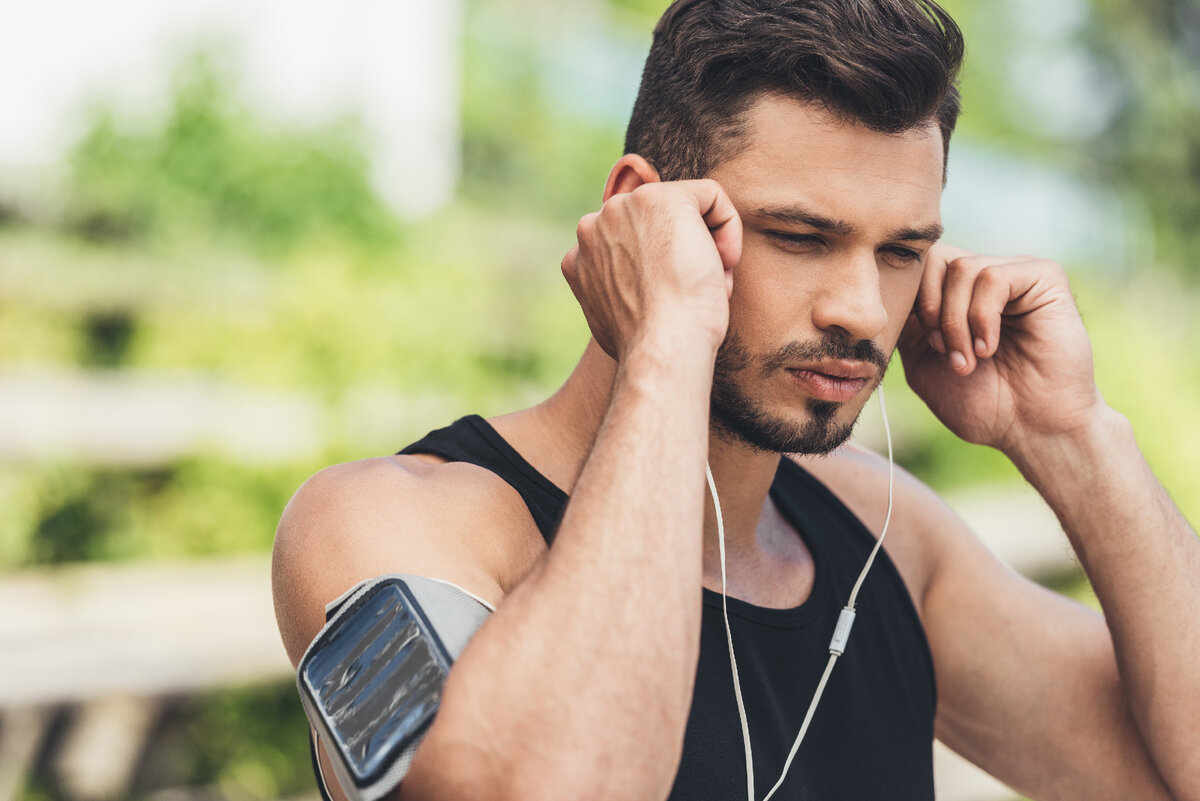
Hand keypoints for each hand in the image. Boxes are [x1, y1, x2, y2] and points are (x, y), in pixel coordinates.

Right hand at [560, 179, 741, 360]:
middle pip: (657, 224)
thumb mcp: (615, 319)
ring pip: (685, 210)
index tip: (671, 301)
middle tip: (694, 292)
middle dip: (682, 254)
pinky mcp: (662, 198)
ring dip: (705, 245)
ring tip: (707, 282)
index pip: (633, 244)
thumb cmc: (650, 346)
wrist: (662, 347)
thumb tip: (630, 291)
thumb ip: (615, 289)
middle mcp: (595, 226)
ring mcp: (624, 207)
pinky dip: (728, 228)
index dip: (661, 271)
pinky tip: (722, 263)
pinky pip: (710, 196)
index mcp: (580, 257)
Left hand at [897, 244, 1105, 455]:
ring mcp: (1015, 274)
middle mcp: (983, 278)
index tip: (922, 345)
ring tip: (968, 360)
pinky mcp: (1044, 278)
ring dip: (956, 321)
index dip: (909, 302)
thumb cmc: (980, 402)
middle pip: (935, 259)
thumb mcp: (922, 362)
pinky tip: (988, 348)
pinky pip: (994, 277)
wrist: (1030, 429)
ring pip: (962, 268)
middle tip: (941, 351)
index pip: (917, 266)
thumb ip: (905, 323)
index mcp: (955, 294)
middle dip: (929, 309)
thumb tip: (889, 288)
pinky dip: (982, 317)